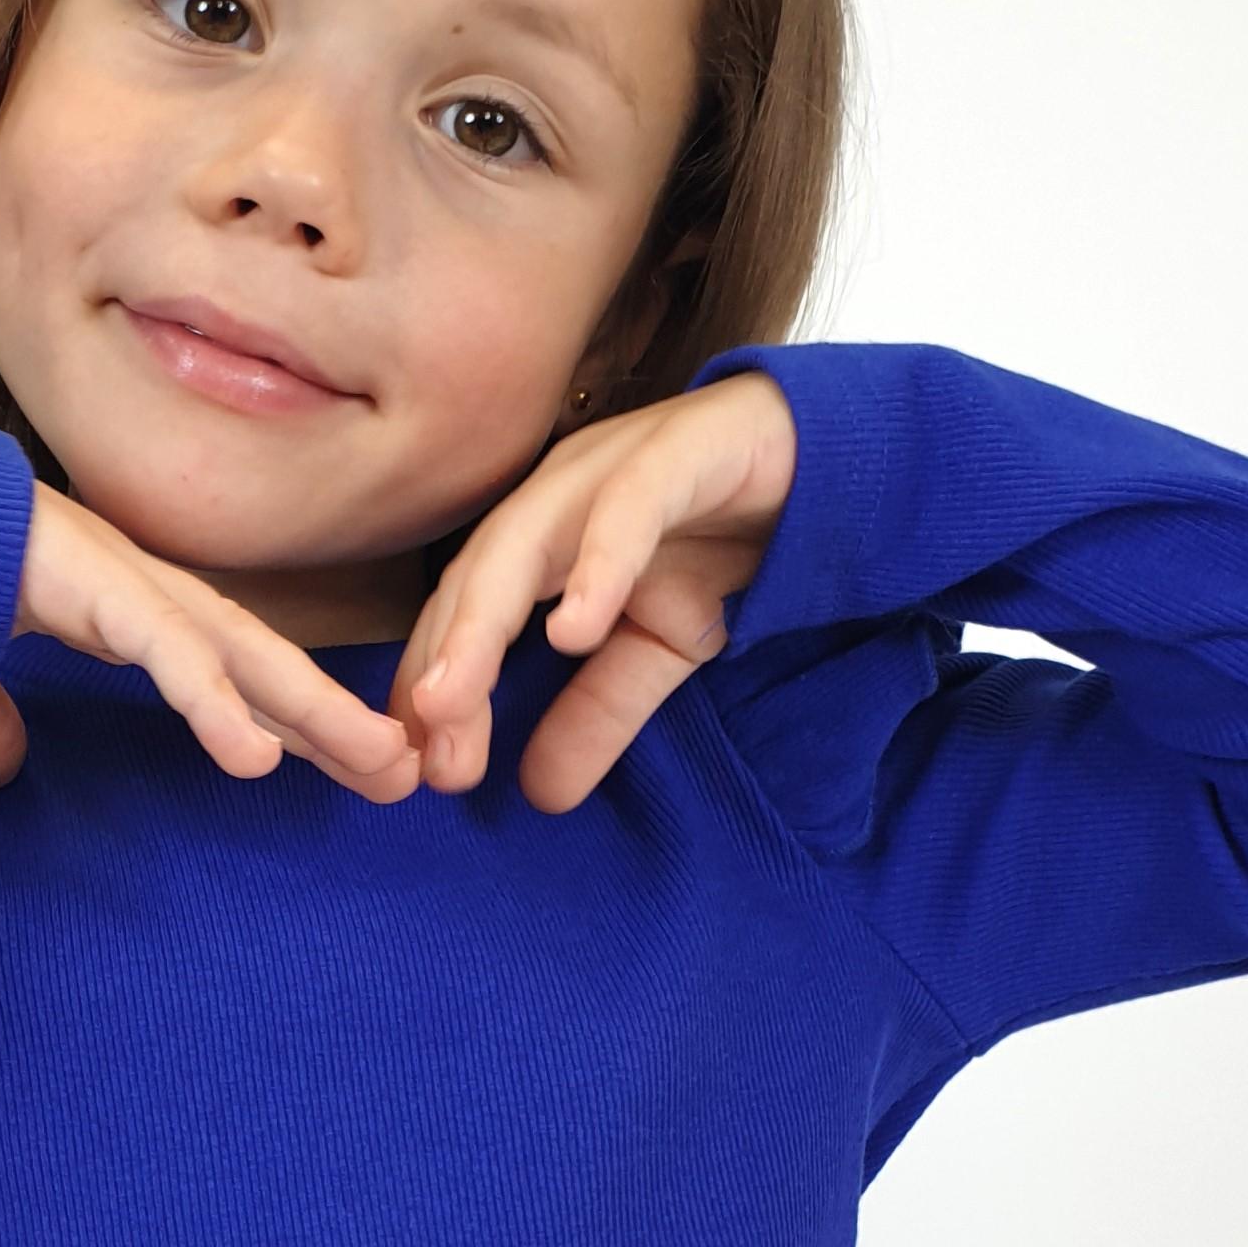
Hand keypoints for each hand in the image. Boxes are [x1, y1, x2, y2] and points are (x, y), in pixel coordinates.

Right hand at [0, 483, 424, 801]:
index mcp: (117, 603)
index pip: (230, 664)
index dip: (296, 713)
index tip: (354, 765)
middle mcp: (138, 585)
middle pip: (262, 659)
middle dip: (337, 718)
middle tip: (412, 774)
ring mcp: (119, 578)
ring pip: (242, 654)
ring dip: (314, 712)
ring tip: (380, 768)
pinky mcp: (86, 583)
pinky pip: (164, 649)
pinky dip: (212, 701)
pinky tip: (257, 754)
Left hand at [394, 370, 796, 811]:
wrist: (827, 464)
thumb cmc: (721, 545)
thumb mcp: (656, 649)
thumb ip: (598, 712)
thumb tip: (540, 796)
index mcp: (537, 538)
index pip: (462, 616)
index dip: (436, 689)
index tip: (420, 770)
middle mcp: (555, 494)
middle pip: (473, 579)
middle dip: (440, 665)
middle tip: (422, 747)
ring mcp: (611, 465)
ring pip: (524, 540)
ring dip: (481, 622)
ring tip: (451, 697)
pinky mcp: (681, 451)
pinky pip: (630, 508)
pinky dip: (597, 568)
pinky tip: (573, 630)